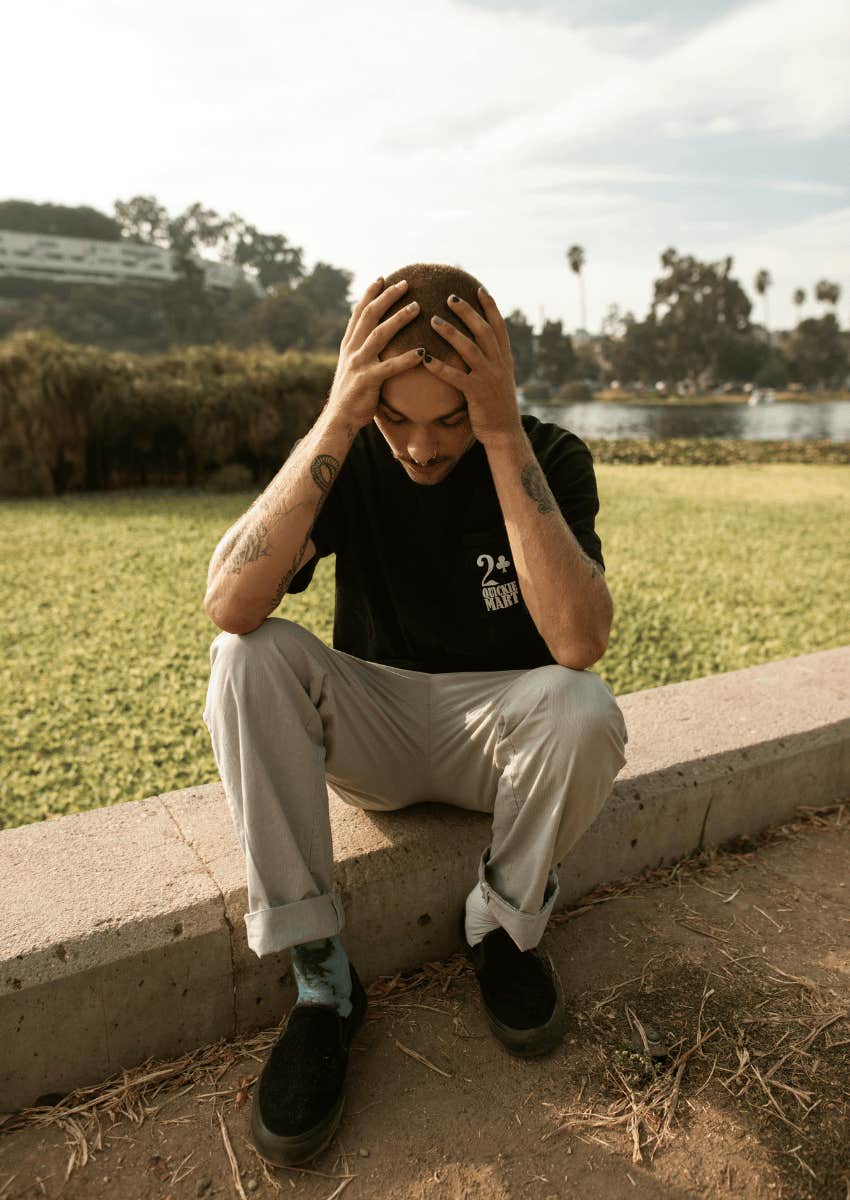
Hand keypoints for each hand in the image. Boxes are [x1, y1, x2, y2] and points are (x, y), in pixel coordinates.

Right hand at [327, 278, 424, 430]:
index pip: (358, 312)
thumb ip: (364, 351)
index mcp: (348, 344)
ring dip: (398, 319)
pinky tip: (422, 353)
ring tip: (417, 308)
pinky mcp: (367, 381)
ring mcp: (358, 364)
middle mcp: (352, 350)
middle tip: (406, 284)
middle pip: (369, 316)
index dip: (369, 294)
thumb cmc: (352, 394)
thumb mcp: (354, 367)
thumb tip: (378, 338)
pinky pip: (390, 367)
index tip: (382, 279)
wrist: (339, 419)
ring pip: (379, 334)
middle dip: (387, 297)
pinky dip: (406, 359)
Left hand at [425, 287, 521, 444]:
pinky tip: (426, 358)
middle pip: (483, 330)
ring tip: (432, 320)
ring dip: (450, 333)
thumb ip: (491, 360)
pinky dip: (441, 367)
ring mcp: (489, 378)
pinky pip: (456, 377)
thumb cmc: (497, 405)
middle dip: (467, 312)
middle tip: (450, 297)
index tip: (479, 289)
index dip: (490, 307)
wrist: (505, 432)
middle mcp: (499, 364)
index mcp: (504, 359)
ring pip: (470, 349)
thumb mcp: (499, 378)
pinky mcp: (477, 393)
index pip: (499, 326)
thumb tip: (480, 344)